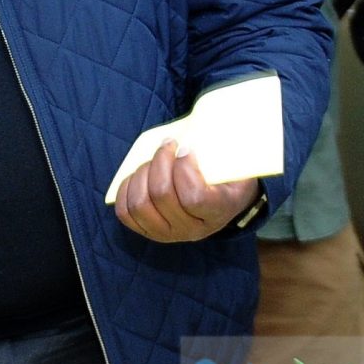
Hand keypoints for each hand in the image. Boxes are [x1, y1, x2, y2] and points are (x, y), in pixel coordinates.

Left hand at [113, 139, 260, 243]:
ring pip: (140, 204)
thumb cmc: (228, 177)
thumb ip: (226, 152)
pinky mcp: (148, 231)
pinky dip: (128, 188)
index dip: (184, 168)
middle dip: (160, 161)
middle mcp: (192, 230)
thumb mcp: (237, 165)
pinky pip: (125, 212)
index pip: (194, 197)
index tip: (186, 148)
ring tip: (154, 160)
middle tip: (168, 145)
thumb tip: (202, 129)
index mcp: (218, 212)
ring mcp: (168, 234)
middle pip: (161, 195)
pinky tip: (140, 174)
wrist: (223, 202)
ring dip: (142, 173)